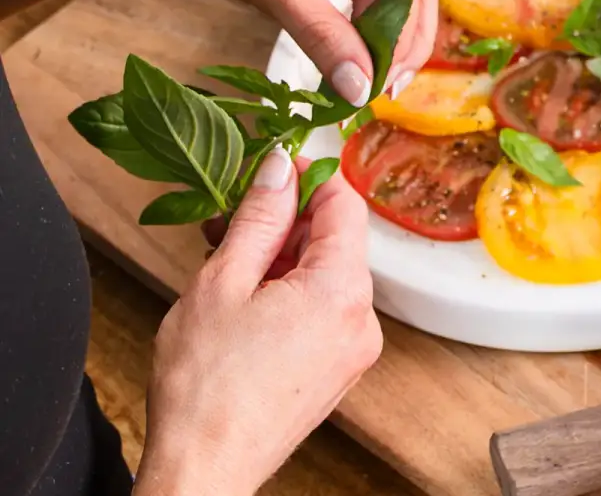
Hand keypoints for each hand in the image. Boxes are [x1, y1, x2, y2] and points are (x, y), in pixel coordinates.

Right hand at [133, 150, 382, 495]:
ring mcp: (354, 347)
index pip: (345, 204)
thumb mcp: (223, 281)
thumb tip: (279, 168)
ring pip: (327, 274)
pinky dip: (290, 290)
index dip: (307, 177)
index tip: (271, 169)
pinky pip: (323, 308)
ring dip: (282, 256)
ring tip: (226, 257)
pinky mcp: (338, 368)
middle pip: (336, 240)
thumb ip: (259, 217)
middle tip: (231, 216)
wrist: (205, 470)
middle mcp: (362, 318)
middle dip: (286, 221)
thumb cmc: (206, 387)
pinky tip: (246, 295)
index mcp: (343, 290)